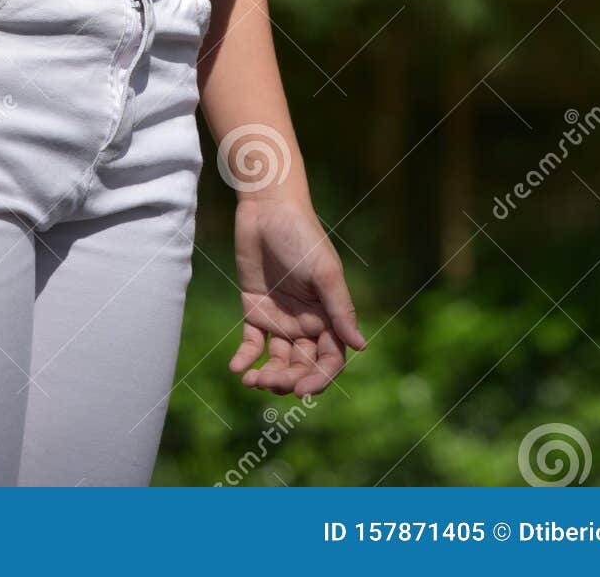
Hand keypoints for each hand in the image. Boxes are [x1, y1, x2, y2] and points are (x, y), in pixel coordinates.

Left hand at [230, 198, 367, 396]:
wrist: (267, 209)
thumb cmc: (302, 236)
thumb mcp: (324, 272)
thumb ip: (340, 309)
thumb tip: (362, 346)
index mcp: (328, 316)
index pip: (330, 359)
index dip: (319, 378)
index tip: (302, 390)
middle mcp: (306, 322)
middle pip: (302, 364)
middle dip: (288, 379)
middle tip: (271, 382)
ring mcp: (280, 318)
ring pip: (277, 360)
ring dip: (267, 375)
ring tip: (252, 381)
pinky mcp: (255, 309)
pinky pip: (252, 343)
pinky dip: (245, 358)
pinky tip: (237, 368)